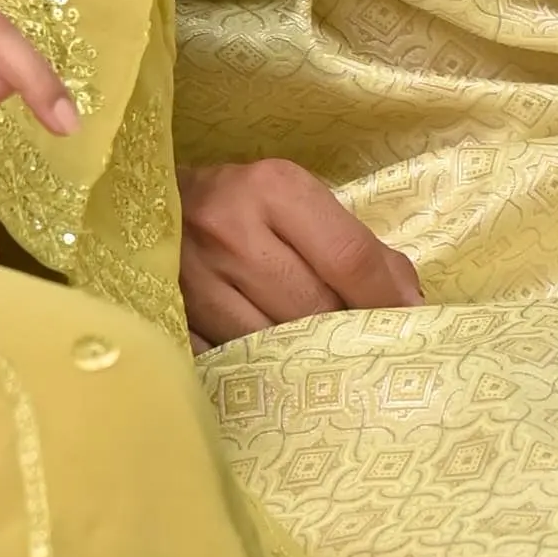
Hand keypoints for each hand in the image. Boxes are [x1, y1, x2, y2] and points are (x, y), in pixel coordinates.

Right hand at [179, 155, 425, 345]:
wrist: (148, 203)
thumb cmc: (240, 203)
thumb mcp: (297, 200)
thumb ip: (354, 245)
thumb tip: (407, 300)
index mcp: (273, 188)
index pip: (350, 257)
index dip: (387, 298)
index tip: (409, 320)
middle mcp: (230, 230)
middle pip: (315, 309)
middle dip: (346, 331)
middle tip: (363, 341)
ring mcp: (193, 280)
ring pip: (274, 345)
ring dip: (305, 357)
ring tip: (319, 355)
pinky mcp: (169, 319)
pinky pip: (231, 362)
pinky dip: (259, 368)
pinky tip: (274, 365)